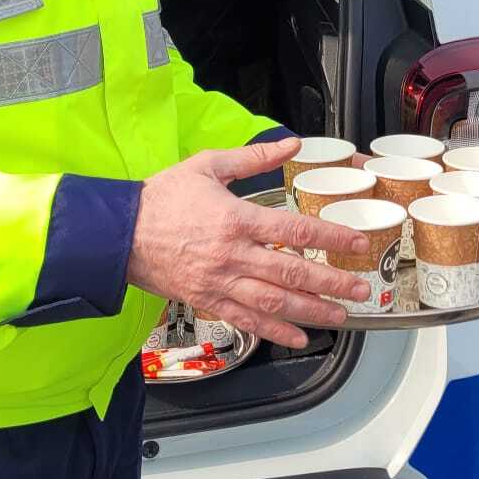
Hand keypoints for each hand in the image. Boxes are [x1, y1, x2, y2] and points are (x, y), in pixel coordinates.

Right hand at [127, 138, 371, 348]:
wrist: (118, 233)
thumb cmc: (161, 198)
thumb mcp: (208, 165)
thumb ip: (254, 157)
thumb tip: (291, 142)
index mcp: (237, 219)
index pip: (295, 230)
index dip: (331, 237)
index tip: (356, 243)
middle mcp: (233, 255)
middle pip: (292, 273)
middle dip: (332, 283)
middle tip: (361, 289)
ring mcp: (221, 282)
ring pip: (275, 302)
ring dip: (312, 311)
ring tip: (341, 316)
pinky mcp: (208, 300)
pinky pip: (247, 320)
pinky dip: (275, 331)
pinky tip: (299, 336)